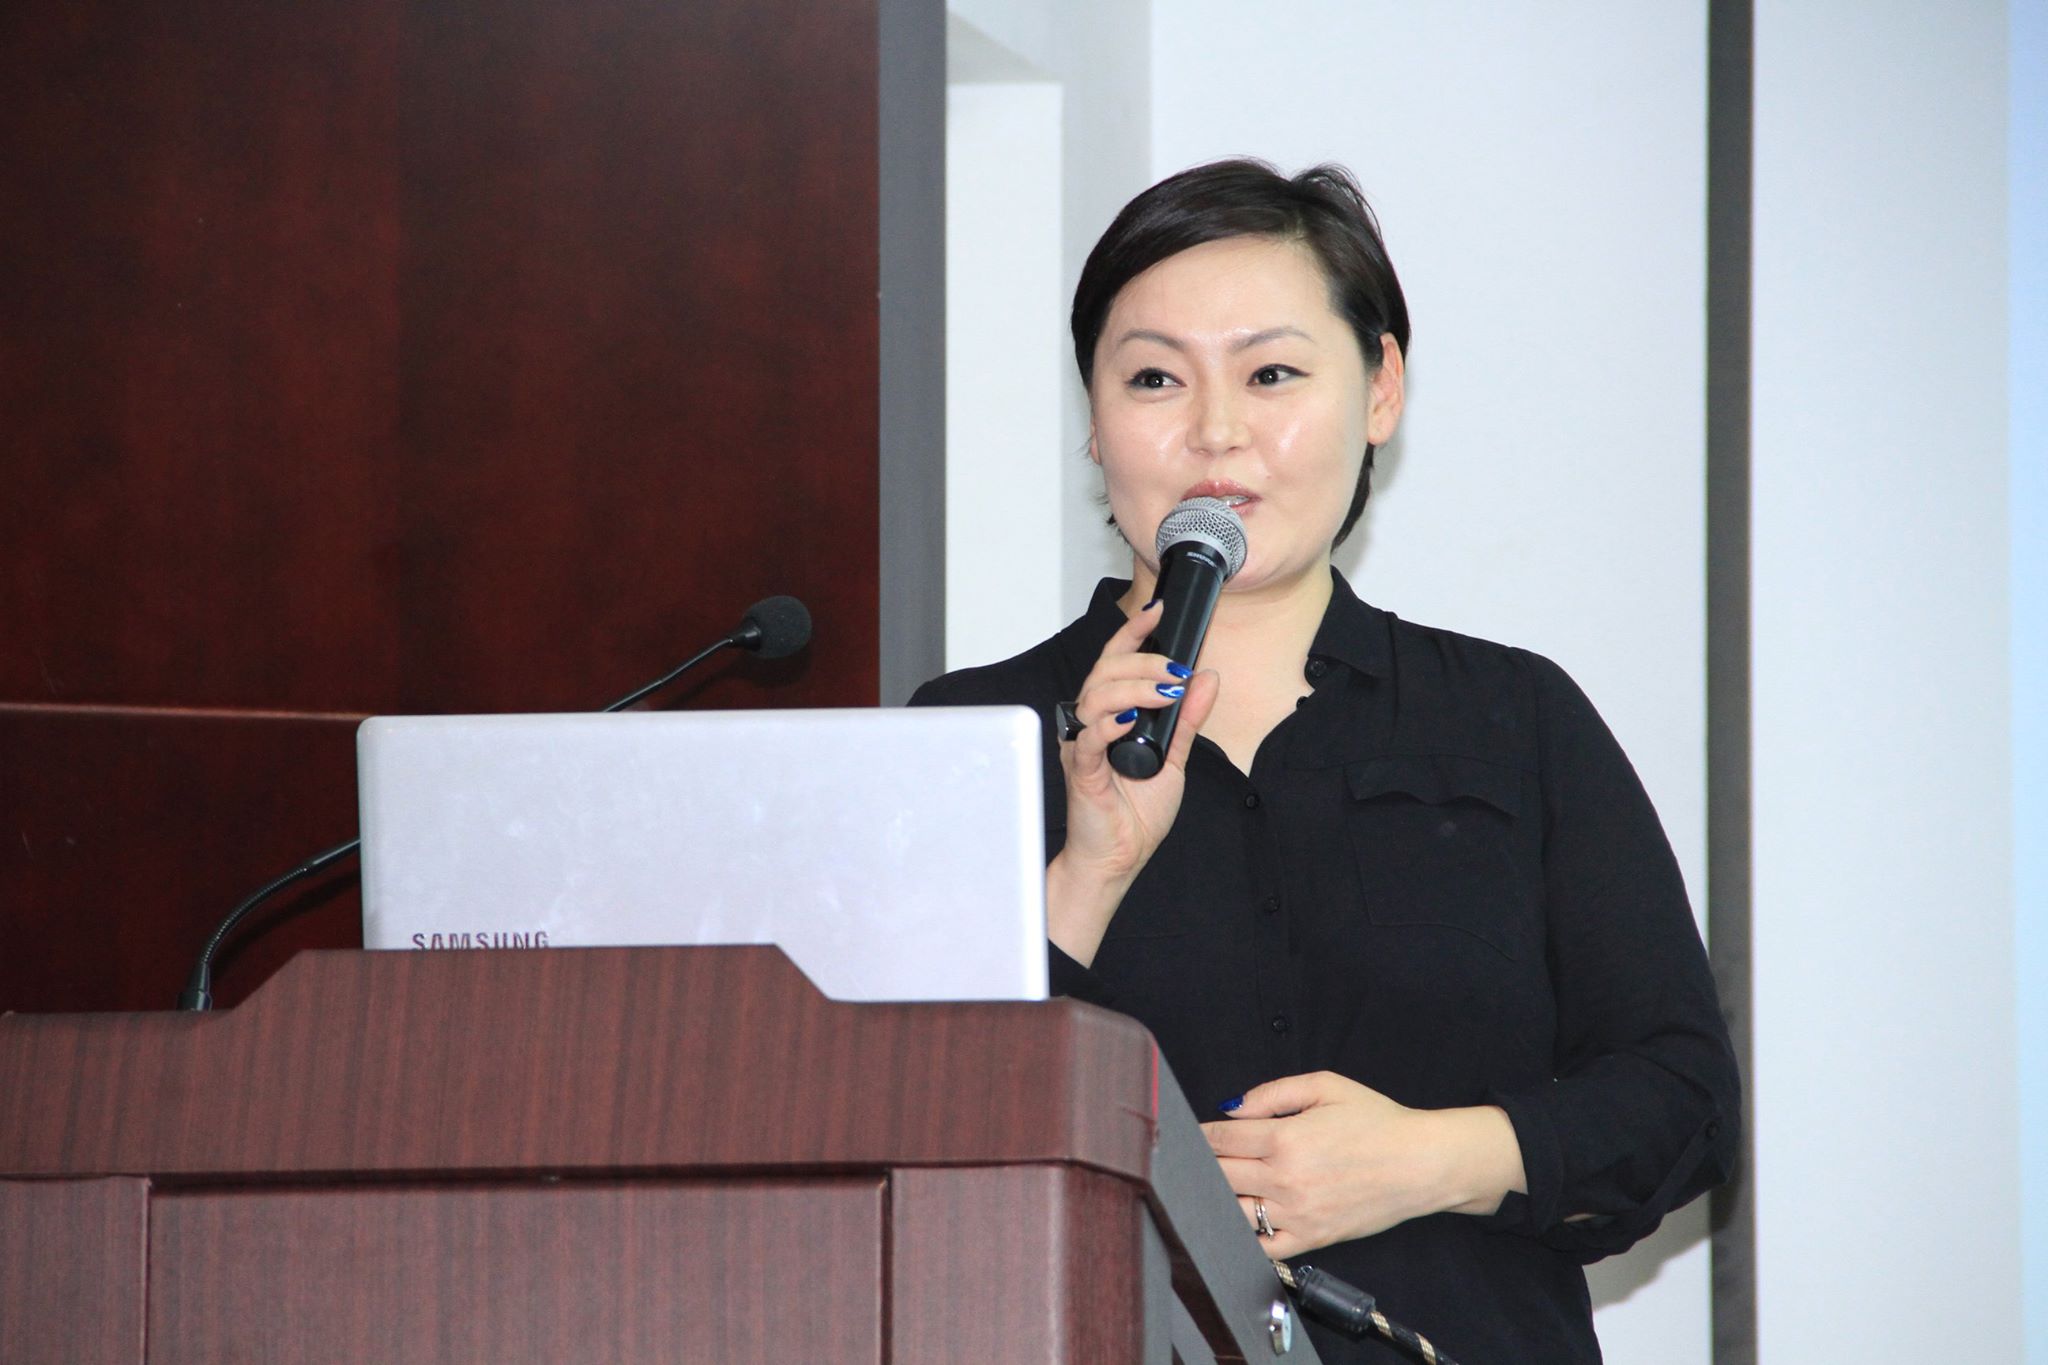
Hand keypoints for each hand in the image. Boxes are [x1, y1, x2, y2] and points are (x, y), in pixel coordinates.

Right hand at [1047, 600, 1218, 964]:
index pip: (1116, 662)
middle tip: (1176, 669)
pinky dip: (1109, 724)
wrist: (1116, 859)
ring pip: (1096, 695)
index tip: (1158, 611)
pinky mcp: (1080, 770)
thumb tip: (1208, 679)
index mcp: (1111, 716)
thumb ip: (1189, 720)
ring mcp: (1083, 745)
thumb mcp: (1174, 759)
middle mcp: (1092, 723)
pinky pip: (1088, 738)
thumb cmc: (1133, 814)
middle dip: (1143, 660)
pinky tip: (1131, 720)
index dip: (1133, 633)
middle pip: (1105, 670)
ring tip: (1167, 691)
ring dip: (1134, 686)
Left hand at [1200, 1072, 1523, 1258]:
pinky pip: (1262, 1247)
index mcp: (1285, 1138)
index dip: (1199, 1134)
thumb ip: (1273, 1093)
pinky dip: (1243, 1236)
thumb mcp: (1326, 1086)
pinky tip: (1238, 1220)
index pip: (1221, 1138)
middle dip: (1202, 1164)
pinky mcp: (1311, 1238)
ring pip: (1233, 1211)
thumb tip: (1233, 1107)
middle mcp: (1285, 1179)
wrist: (1420, 1164)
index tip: (1188, 1133)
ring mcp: (1296, 1214)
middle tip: (1192, 1158)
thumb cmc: (1378, 1122)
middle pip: (1219, 1174)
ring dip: (1216, 1198)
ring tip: (1211, 1187)